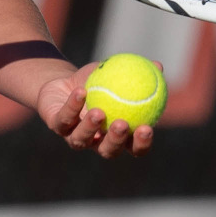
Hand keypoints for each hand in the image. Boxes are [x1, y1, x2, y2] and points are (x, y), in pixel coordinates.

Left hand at [36, 60, 154, 157]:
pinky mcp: (57, 126)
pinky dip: (73, 106)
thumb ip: (138, 75)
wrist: (63, 83)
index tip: (147, 128)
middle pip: (108, 150)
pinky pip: (65, 118)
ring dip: (91, 127)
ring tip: (99, 112)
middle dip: (116, 141)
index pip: (133, 147)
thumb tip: (159, 65)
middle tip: (122, 124)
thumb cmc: (97, 83)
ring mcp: (75, 136)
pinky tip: (80, 92)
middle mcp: (96, 142)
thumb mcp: (117, 75)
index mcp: (117, 136)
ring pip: (82, 139)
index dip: (141, 143)